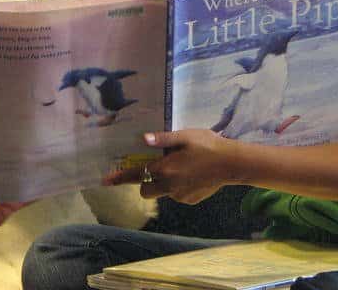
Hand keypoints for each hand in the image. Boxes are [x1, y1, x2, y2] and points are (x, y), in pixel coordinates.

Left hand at [103, 130, 236, 204]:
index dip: (119, 178)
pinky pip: (176, 195)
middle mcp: (169, 185)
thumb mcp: (184, 136)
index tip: (105, 181)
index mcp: (165, 168)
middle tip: (155, 169)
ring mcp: (180, 195)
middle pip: (145, 190)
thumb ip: (162, 139)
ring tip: (181, 167)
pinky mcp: (190, 200)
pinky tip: (191, 175)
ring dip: (163, 183)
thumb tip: (143, 139)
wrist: (232, 163)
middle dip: (144, 182)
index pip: (136, 175)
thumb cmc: (207, 145)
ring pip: (162, 193)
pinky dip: (178, 187)